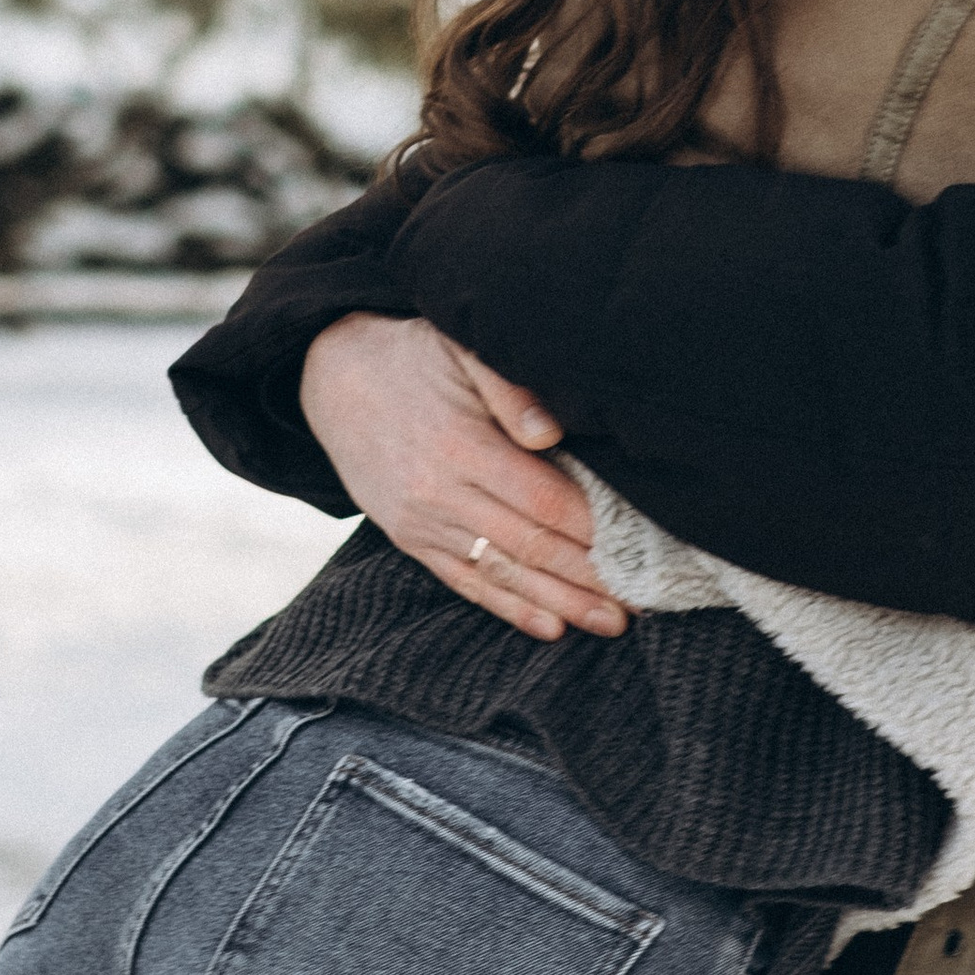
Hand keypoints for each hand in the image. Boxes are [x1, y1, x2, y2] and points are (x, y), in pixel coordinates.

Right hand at [299, 315, 628, 641]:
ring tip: (614, 622)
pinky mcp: (409, 539)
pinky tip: (551, 627)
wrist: (330, 377)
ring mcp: (421, 524)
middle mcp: (439, 493)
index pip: (543, 501)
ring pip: (504, 574)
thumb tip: (552, 432)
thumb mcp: (459, 347)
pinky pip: (466, 583)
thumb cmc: (412, 355)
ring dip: (562, 603)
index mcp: (460, 445)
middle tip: (644, 598)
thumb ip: (508, 385)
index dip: (594, 529)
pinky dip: (510, 608)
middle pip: (531, 546)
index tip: (641, 546)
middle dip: (591, 577)